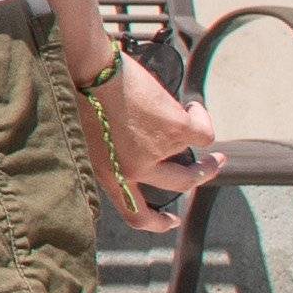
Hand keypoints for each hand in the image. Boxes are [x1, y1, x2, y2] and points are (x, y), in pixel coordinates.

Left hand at [74, 46, 228, 211]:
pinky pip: (203, 133)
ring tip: (196, 119)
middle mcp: (133, 170)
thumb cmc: (78, 92)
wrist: (84, 68)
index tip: (172, 220)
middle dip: (201, 175)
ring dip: (202, 143)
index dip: (157, 223)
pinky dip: (201, 118)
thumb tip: (133, 147)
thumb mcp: (87, 135)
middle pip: (179, 185)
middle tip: (213, 164)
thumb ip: (109, 152)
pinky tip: (192, 106)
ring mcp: (157, 152)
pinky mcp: (175, 130)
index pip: (136, 216)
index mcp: (108, 175)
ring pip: (195, 157)